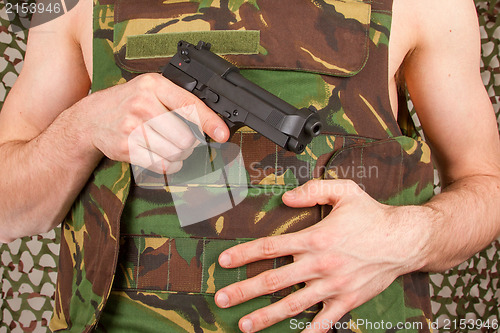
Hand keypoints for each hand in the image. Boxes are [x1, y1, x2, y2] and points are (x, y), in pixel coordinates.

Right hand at [81, 73, 228, 173]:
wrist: (92, 118)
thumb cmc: (129, 102)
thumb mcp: (151, 90)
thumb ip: (177, 99)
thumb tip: (212, 121)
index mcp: (153, 85)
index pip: (189, 105)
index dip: (210, 122)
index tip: (223, 134)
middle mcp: (142, 104)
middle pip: (185, 137)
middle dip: (190, 144)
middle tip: (184, 142)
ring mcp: (132, 127)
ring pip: (175, 153)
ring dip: (180, 156)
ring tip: (172, 148)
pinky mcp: (126, 148)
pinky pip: (161, 165)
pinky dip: (170, 165)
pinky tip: (165, 158)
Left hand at [215, 179, 429, 331]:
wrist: (404, 241)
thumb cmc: (372, 216)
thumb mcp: (344, 191)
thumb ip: (313, 190)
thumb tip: (286, 198)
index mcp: (315, 239)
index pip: (270, 247)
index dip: (243, 254)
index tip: (224, 261)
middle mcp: (319, 265)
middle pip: (274, 281)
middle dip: (244, 291)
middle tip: (221, 299)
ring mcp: (333, 287)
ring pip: (292, 305)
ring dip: (266, 316)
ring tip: (245, 325)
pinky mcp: (347, 301)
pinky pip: (325, 322)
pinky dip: (309, 332)